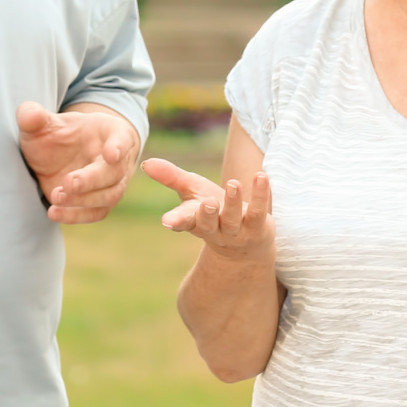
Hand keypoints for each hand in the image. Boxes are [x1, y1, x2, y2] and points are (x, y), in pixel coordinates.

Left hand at [17, 102, 136, 223]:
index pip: (122, 138)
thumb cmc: (59, 134)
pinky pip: (95, 213)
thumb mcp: (45, 123)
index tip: (111, 154)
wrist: (63, 154)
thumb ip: (34, 117)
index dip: (118, 146)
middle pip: (114, 173)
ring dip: (84, 200)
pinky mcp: (99, 203)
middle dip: (92, 179)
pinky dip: (76, 216)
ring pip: (109, 196)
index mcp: (112, 132)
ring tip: (56, 196)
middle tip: (68, 183)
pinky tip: (54, 213)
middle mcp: (117, 159)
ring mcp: (111, 183)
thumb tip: (29, 115)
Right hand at [143, 158, 273, 254]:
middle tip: (207, 202)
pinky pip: (258, 211)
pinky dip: (260, 194)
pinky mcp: (257, 227)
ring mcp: (237, 231)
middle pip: (209, 224)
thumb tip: (146, 163)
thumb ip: (171, 178)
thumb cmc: (213, 210)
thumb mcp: (192, 192)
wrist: (245, 243)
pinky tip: (261, 176)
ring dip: (233, 202)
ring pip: (233, 218)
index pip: (184, 221)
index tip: (167, 222)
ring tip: (233, 184)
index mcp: (195, 222)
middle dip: (207, 214)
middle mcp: (215, 230)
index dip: (176, 221)